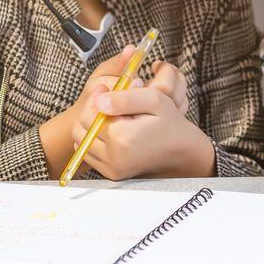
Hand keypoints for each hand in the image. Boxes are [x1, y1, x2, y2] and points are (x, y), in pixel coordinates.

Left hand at [41, 44, 164, 175]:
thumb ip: (125, 97)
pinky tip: (111, 132)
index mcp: (122, 136)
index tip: (106, 89)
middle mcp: (113, 156)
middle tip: (108, 103)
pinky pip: (89, 154)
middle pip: (81, 127)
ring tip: (110, 118)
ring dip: (90, 127)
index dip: (96, 97)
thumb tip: (99, 99)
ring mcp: (111, 168)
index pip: (89, 113)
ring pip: (81, 141)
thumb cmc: (170, 124)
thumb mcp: (154, 100)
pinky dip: (94, 141)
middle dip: (91, 112)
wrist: (182, 152)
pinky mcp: (112, 174)